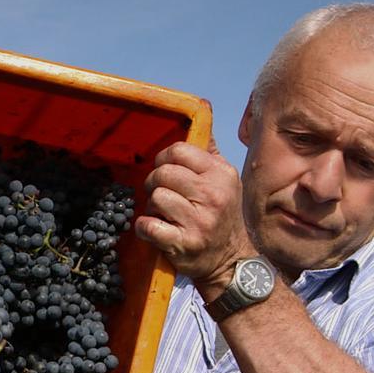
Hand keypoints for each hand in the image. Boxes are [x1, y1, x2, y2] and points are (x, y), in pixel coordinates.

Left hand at [135, 140, 255, 297]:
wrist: (229, 260)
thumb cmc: (221, 216)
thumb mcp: (225, 181)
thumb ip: (209, 151)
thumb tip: (202, 112)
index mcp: (221, 174)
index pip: (179, 151)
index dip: (164, 159)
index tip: (165, 171)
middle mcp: (213, 195)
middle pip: (163, 173)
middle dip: (154, 183)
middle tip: (159, 194)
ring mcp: (199, 221)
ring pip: (156, 197)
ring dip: (152, 206)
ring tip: (163, 214)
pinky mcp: (183, 243)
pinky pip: (149, 225)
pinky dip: (145, 227)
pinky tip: (154, 229)